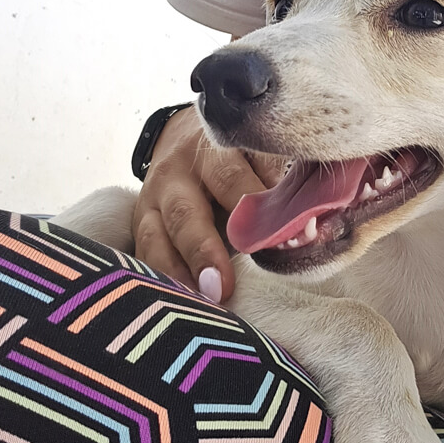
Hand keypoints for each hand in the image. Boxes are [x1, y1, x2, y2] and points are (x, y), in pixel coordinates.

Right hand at [132, 106, 282, 301]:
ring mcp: (151, 201)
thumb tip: (305, 225)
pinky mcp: (139, 224)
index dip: (253, 212)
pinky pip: (142, 254)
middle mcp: (175, 174)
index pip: (231, 180)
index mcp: (211, 150)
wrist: (182, 137)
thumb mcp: (257, 152)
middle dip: (203, 252)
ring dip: (176, 274)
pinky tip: (174, 305)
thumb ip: (279, 181)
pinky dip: (157, 280)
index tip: (275, 243)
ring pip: (154, 238)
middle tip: (221, 287)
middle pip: (185, 214)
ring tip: (196, 305)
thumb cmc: (236, 154)